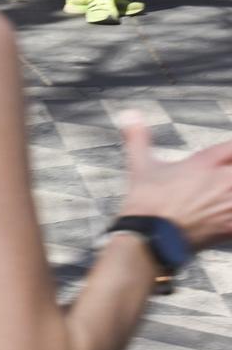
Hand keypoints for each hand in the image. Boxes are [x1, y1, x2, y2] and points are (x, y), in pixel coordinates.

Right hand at [118, 114, 231, 248]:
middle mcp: (223, 180)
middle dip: (229, 171)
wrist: (149, 236)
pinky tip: (226, 216)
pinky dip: (231, 217)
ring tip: (224, 196)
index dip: (230, 152)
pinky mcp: (231, 226)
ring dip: (230, 194)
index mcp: (205, 162)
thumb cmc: (146, 201)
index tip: (225, 157)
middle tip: (221, 180)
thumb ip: (138, 136)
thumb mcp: (140, 164)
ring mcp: (229, 204)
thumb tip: (129, 113)